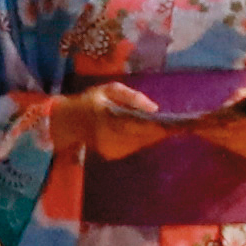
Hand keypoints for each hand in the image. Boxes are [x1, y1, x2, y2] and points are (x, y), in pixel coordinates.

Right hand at [48, 86, 165, 161]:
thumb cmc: (90, 101)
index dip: (157, 126)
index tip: (173, 124)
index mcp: (108, 117)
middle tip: (176, 125)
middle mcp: (110, 136)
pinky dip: (142, 139)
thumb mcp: (109, 90)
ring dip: (152, 135)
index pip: (137, 125)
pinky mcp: (112, 155)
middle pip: (143, 137)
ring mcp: (111, 149)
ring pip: (141, 143)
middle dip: (159, 131)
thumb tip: (155, 108)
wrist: (69, 123)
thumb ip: (131, 96)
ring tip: (166, 127)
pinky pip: (134, 147)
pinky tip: (146, 132)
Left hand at [197, 103, 245, 165]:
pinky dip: (223, 143)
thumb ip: (243, 97)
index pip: (238, 121)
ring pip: (233, 144)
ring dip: (215, 138)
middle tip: (195, 126)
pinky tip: (213, 137)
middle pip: (233, 135)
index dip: (218, 121)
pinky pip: (236, 150)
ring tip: (200, 131)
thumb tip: (223, 107)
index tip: (202, 118)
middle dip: (212, 130)